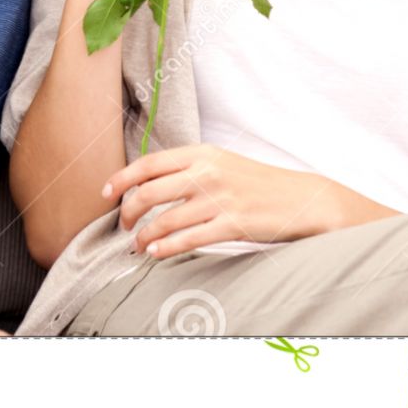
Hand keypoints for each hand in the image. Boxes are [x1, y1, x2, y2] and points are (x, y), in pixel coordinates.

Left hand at [100, 144, 397, 258]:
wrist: (301, 199)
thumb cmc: (257, 183)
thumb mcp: (222, 162)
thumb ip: (188, 168)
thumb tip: (148, 181)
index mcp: (202, 153)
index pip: (149, 163)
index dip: (121, 179)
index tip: (106, 194)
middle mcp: (208, 172)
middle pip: (149, 192)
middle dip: (128, 211)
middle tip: (122, 225)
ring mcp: (220, 199)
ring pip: (165, 220)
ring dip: (143, 236)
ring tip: (136, 245)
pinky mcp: (233, 225)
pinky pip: (188, 239)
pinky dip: (165, 248)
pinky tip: (155, 254)